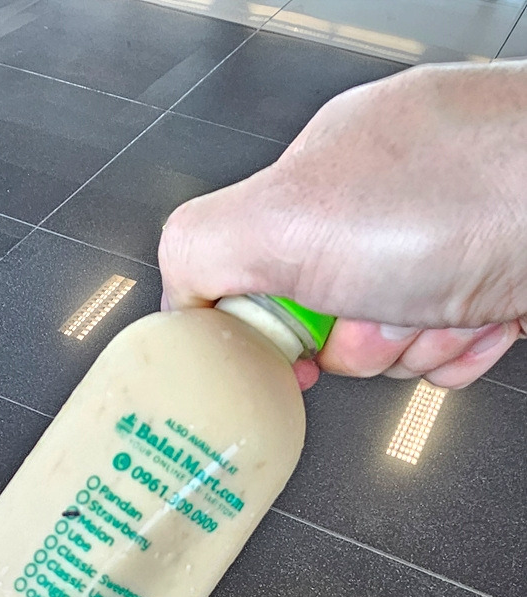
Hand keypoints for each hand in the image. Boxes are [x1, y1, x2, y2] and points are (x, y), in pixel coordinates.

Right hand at [158, 61, 526, 388]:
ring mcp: (447, 239)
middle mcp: (387, 200)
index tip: (286, 347)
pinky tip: (487, 314)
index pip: (256, 269)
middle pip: (328, 322)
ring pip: (392, 345)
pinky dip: (464, 350)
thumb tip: (176, 296)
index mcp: (324, 171)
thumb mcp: (290, 217)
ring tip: (452, 303)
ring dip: (416, 346)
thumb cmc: (472, 195)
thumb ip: (202, 251)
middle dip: (358, 340)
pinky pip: (451, 352)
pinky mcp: (496, 277)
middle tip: (385, 310)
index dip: (269, 321)